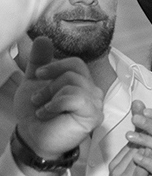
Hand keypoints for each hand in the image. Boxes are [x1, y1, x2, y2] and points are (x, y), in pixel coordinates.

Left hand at [14, 37, 100, 158]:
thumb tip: (43, 38)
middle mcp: (92, 92)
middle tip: (37, 98)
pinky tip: (48, 113)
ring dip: (50, 95)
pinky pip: (76, 98)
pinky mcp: (93, 116)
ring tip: (42, 108)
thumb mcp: (34, 82)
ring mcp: (95, 104)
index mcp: (81, 83)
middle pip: (74, 71)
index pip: (76, 63)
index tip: (39, 75)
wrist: (33, 137)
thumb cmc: (37, 113)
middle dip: (49, 83)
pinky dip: (56, 104)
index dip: (56, 65)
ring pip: (74, 83)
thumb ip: (40, 61)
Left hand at [125, 100, 151, 175]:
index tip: (144, 111)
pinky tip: (135, 156)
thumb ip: (141, 121)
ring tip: (129, 137)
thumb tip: (137, 102)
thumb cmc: (145, 162)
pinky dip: (147, 161)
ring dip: (146, 140)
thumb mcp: (143, 139)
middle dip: (150, 124)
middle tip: (134, 119)